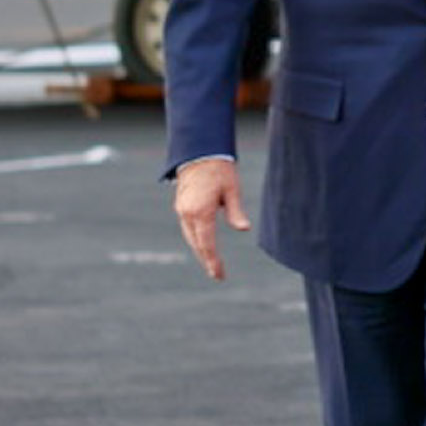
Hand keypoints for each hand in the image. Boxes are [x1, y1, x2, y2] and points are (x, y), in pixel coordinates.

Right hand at [174, 158, 249, 280]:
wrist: (198, 151)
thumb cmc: (219, 169)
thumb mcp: (232, 190)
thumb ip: (236, 211)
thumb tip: (244, 229)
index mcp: (200, 212)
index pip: (207, 244)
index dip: (213, 261)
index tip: (219, 275)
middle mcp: (187, 213)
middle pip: (197, 244)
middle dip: (206, 260)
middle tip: (217, 274)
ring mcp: (182, 209)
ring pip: (190, 237)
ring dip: (200, 250)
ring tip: (211, 263)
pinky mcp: (181, 205)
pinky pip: (188, 228)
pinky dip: (196, 239)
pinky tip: (203, 244)